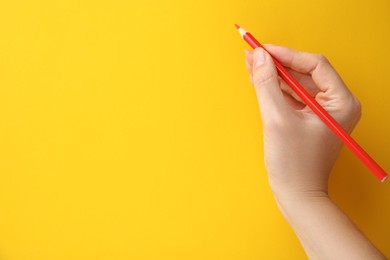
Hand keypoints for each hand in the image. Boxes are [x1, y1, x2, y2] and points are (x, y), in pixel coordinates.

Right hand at [245, 45, 360, 196]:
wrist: (296, 195)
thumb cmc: (294, 164)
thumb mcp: (277, 119)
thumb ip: (266, 84)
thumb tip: (258, 57)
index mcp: (341, 102)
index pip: (315, 65)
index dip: (287, 55)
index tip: (263, 50)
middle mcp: (336, 104)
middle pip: (305, 72)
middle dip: (277, 63)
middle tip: (253, 54)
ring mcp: (323, 112)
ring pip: (296, 83)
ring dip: (273, 75)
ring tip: (250, 63)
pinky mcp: (309, 119)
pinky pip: (292, 97)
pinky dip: (275, 89)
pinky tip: (258, 80)